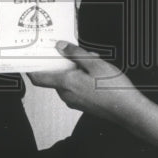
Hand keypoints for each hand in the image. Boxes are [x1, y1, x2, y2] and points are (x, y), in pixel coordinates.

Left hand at [29, 41, 143, 122]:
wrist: (128, 111)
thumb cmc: (114, 88)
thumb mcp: (95, 63)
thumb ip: (76, 54)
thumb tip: (61, 46)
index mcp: (66, 83)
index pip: (39, 78)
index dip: (32, 69)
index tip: (29, 59)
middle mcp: (66, 95)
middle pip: (55, 76)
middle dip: (64, 63)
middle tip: (78, 53)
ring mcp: (74, 102)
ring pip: (67, 82)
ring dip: (75, 71)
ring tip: (93, 63)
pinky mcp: (82, 105)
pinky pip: (75, 89)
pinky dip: (80, 79)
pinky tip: (95, 74)